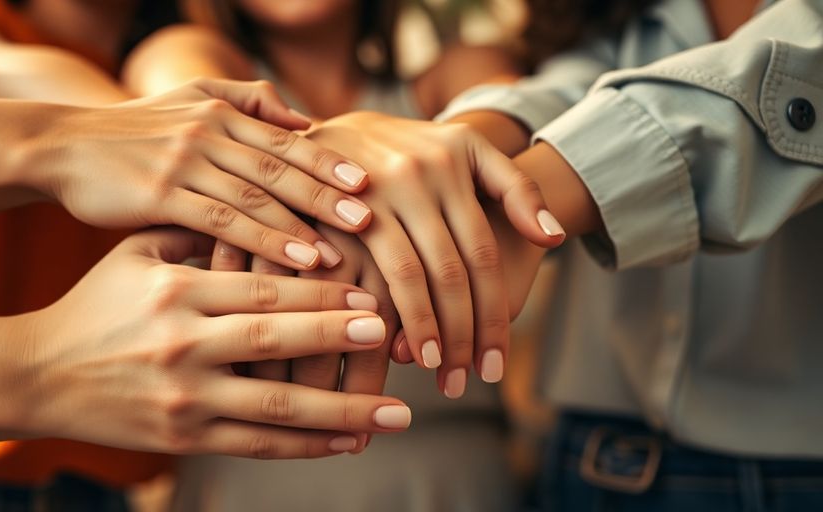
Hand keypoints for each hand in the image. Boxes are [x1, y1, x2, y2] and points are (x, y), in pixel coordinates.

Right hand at [21, 229, 410, 457]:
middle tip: (394, 331)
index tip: (369, 289)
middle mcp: (181, 344)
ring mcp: (183, 397)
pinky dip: (308, 446)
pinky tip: (350, 440)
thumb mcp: (136, 254)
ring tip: (398, 410)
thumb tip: (266, 217)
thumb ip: (195, 234)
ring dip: (344, 409)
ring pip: (277, 407)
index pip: (263, 288)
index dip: (320, 291)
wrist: (37, 373)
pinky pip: (257, 445)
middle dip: (339, 337)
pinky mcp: (182, 438)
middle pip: (276, 341)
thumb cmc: (95, 304)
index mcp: (176, 290)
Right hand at [25, 78, 373, 269]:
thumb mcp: (187, 102)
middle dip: (330, 194)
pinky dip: (264, 239)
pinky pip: (222, 221)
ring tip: (346, 247)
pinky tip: (298, 260)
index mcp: (220, 112)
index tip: (371, 183)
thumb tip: (302, 119)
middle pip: (282, 167)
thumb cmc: (131, 135)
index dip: (329, 162)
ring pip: (258, 195)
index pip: (286, 140)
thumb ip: (245, 103)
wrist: (59, 146)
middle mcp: (208, 133)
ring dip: (305, 222)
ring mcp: (183, 163)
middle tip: (375, 217)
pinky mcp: (159, 196)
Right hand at [304, 112, 563, 393]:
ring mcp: (372, 190)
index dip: (493, 315)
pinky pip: (361, 270)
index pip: (483, 254)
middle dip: (462, 333)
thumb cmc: (412, 149)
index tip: (496, 365)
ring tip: (432, 370)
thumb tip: (553, 240)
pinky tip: (383, 342)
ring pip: (408, 276)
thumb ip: (515, 189)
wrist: (333, 127)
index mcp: (455, 163)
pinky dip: (376, 310)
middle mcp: (417, 174)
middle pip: (451, 272)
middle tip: (464, 381)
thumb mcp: (467, 151)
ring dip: (423, 330)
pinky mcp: (332, 207)